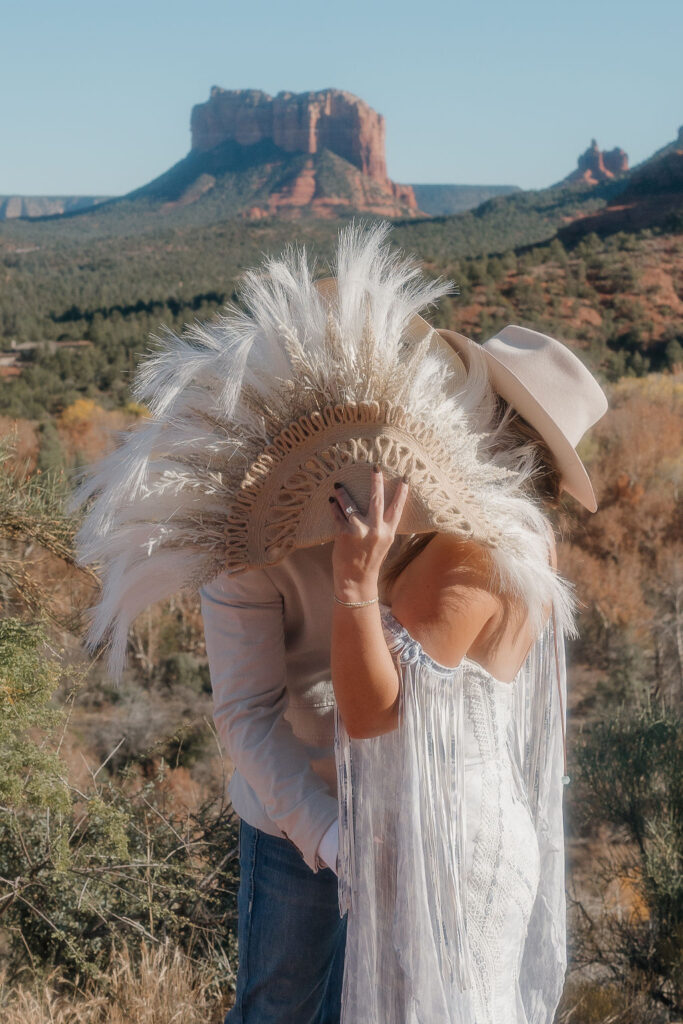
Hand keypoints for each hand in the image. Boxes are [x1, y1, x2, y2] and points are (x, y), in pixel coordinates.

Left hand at [328, 465, 408, 600]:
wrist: (356, 580)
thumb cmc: (370, 561)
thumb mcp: (383, 543)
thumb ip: (382, 527)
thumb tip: (380, 507)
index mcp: (388, 532)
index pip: (397, 508)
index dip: (402, 492)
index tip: (405, 477)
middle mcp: (375, 530)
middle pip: (377, 499)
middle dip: (376, 481)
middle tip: (375, 466)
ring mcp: (359, 531)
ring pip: (351, 504)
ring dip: (344, 493)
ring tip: (338, 484)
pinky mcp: (344, 534)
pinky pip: (338, 515)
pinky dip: (334, 507)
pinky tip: (331, 500)